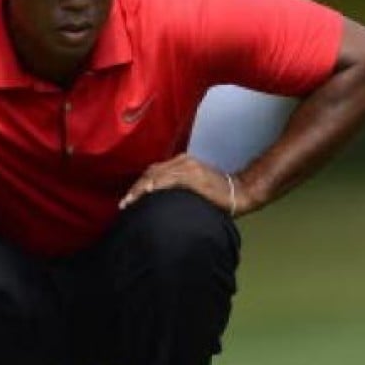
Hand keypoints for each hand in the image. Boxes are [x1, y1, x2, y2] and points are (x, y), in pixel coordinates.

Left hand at [119, 154, 250, 216]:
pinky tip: (146, 194)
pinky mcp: (194, 176)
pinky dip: (156, 186)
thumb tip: (160, 200)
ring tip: (130, 202)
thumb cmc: (217, 194)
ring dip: (140, 189)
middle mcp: (183, 160)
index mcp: (182, 161)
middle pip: (151, 172)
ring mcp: (188, 167)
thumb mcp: (194, 186)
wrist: (240, 192)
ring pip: (157, 175)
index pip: (153, 172)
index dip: (138, 185)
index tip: (128, 200)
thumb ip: (177, 187)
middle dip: (135, 188)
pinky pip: (169, 179)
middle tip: (124, 204)